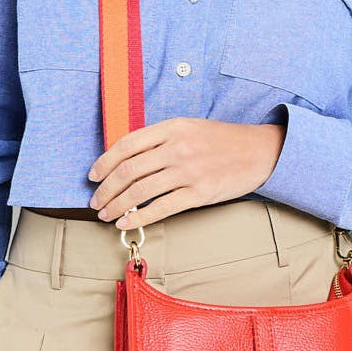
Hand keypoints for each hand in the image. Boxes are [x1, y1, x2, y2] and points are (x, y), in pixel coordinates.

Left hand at [87, 117, 286, 228]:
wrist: (259, 151)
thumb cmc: (221, 140)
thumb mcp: (189, 128)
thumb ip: (160, 139)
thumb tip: (127, 160)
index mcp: (172, 128)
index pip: (126, 145)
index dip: (104, 162)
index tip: (93, 176)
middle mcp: (177, 148)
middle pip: (129, 170)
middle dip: (106, 189)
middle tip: (95, 201)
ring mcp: (188, 171)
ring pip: (141, 190)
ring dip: (117, 205)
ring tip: (106, 214)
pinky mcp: (199, 193)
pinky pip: (162, 207)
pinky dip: (140, 216)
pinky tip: (127, 222)